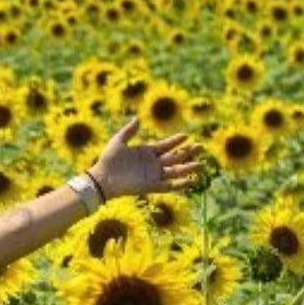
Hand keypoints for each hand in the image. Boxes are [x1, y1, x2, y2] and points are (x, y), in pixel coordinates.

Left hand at [87, 117, 203, 198]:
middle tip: (201, 146)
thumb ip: (129, 131)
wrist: (102, 178)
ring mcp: (153, 175)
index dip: (176, 140)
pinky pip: (169, 186)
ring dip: (188, 168)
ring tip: (202, 164)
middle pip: (175, 157)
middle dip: (188, 152)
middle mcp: (153, 164)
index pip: (166, 145)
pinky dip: (181, 184)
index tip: (186, 135)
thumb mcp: (118, 141)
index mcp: (146, 152)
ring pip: (175, 171)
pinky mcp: (152, 186)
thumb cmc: (108, 160)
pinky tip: (192, 180)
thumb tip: (137, 118)